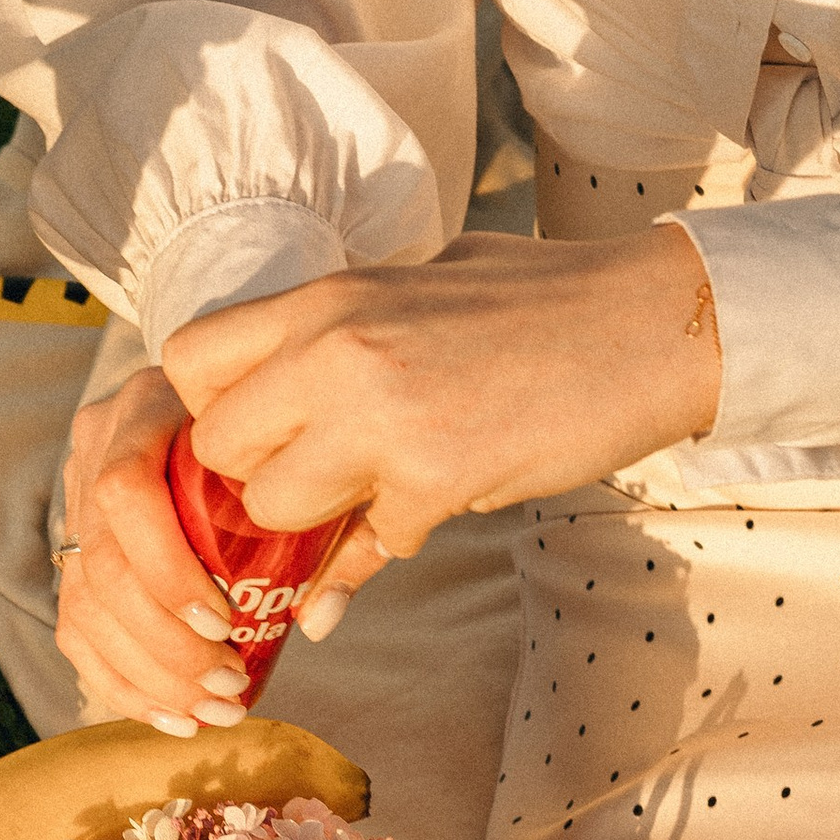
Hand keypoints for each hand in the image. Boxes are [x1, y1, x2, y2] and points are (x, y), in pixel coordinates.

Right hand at [54, 362, 285, 734]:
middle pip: (102, 565)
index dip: (168, 569)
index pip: (127, 491)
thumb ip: (328, 521)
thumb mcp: (309, 452)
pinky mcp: (73, 544)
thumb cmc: (282, 427)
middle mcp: (96, 448)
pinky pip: (76, 628)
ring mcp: (76, 497)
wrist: (228, 388)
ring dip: (149, 676)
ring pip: (83, 606)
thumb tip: (320, 619)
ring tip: (211, 711)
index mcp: (147, 407)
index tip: (227, 622)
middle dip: (166, 645)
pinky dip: (122, 683)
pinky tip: (172, 716)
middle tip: (229, 685)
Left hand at [163, 221, 720, 560]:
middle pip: (219, 447)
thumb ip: (337, 354)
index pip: (189, 363)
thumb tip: (286, 433)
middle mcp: (334, 347)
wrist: (651, 324)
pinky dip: (396, 540)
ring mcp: (379, 414)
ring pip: (276, 509)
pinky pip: (370, 543)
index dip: (214, 412)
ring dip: (318, 520)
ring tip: (379, 491)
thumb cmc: (538, 303)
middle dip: (256, 479)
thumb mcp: (417, 296)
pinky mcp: (433, 475)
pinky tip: (444, 497)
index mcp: (325, 297)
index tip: (261, 429)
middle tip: (316, 478)